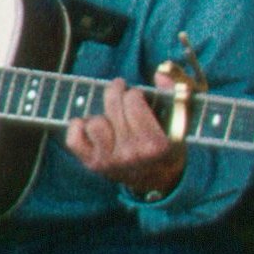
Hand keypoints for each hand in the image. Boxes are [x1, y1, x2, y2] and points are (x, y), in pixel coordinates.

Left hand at [66, 69, 185, 197]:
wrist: (158, 180)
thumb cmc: (169, 145)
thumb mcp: (180, 122)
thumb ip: (174, 94)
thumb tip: (159, 74)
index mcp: (154, 144)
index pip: (133, 101)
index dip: (133, 93)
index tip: (135, 95)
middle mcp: (131, 154)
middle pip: (113, 107)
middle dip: (116, 93)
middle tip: (118, 89)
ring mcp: (110, 161)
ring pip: (94, 122)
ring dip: (101, 116)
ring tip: (110, 117)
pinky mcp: (93, 165)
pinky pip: (74, 140)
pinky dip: (78, 128)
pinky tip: (89, 124)